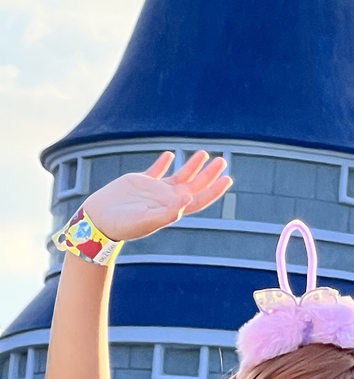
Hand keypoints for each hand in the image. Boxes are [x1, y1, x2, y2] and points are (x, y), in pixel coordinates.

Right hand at [77, 150, 231, 244]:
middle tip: (222, 160)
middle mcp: (167, 199)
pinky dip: (163, 162)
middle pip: (194, 185)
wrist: (100, 220)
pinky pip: (156, 170)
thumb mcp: (148, 220)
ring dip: (192, 165)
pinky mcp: (140, 182)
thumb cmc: (124, 225)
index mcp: (173, 209)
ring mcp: (155, 190)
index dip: (215, 190)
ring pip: (179, 175)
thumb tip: (189, 198)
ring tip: (204, 153)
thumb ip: (169, 211)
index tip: (228, 178)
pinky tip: (170, 155)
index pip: (200, 199)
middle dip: (209, 173)